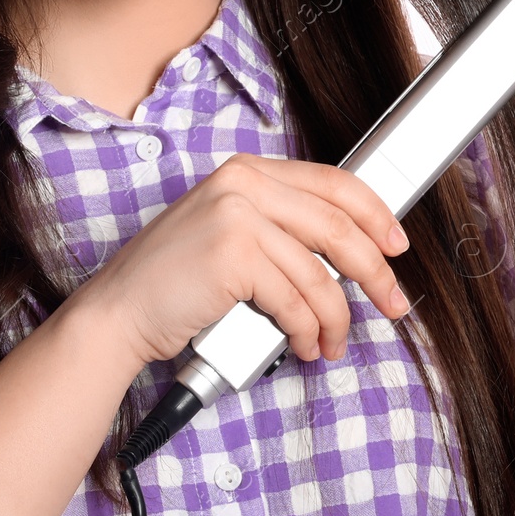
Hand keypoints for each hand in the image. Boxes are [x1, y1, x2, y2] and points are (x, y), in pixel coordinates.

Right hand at [79, 153, 411, 372]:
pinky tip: (301, 344)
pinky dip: (305, 331)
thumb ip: (280, 228)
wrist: (118, 312)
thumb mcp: (229, 234)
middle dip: (375, 273)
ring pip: (319, 274)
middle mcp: (242, 184)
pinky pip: (294, 301)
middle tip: (393, 302)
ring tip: (331, 343)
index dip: (375, 215)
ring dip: (336, 318)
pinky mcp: (232, 255)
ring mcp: (236, 216)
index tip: (396, 245)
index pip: (333, 182)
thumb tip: (349, 251)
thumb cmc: (173, 282)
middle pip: (338, 226)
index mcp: (246, 171)